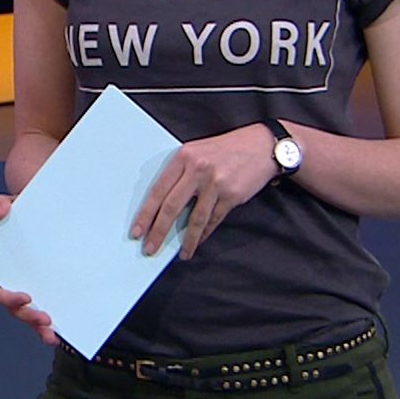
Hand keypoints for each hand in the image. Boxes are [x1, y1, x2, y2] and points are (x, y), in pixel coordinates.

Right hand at [0, 193, 57, 345]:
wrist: (53, 211)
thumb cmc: (31, 210)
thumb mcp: (17, 204)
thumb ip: (3, 204)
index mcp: (6, 268)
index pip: (0, 290)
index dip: (9, 297)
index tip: (27, 296)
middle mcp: (18, 284)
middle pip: (16, 310)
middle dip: (28, 317)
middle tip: (46, 318)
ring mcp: (35, 292)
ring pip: (31, 318)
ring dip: (40, 329)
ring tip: (53, 335)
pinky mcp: (52, 295)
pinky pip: (49, 316)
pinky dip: (54, 328)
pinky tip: (64, 334)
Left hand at [131, 124, 278, 259]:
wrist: (262, 145)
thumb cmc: (227, 149)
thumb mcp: (198, 152)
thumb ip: (181, 173)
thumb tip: (163, 206)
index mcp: (183, 157)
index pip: (158, 190)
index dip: (146, 214)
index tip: (137, 231)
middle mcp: (197, 169)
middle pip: (171, 206)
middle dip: (158, 231)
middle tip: (150, 248)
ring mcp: (215, 183)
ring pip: (194, 219)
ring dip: (186, 240)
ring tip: (181, 253)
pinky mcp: (232, 195)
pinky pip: (213, 220)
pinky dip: (204, 234)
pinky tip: (197, 242)